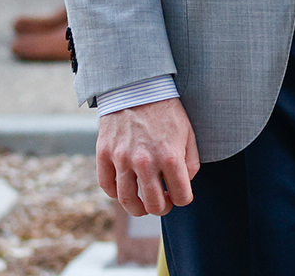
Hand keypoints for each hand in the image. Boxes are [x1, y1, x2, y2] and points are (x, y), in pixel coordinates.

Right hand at [98, 97, 199, 215]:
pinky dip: (115, 194)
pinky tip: (125, 189)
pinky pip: (107, 185)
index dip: (182, 199)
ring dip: (138, 209)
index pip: (181, 197)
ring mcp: (122, 158)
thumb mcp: (188, 134)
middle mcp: (145, 161)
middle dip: (162, 208)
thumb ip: (191, 163)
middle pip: (154, 205)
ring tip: (142, 205)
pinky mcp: (104, 153)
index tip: (178, 195)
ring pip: (127, 200)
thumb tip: (183, 185)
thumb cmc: (166, 110)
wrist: (137, 86)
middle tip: (162, 203)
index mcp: (170, 157)